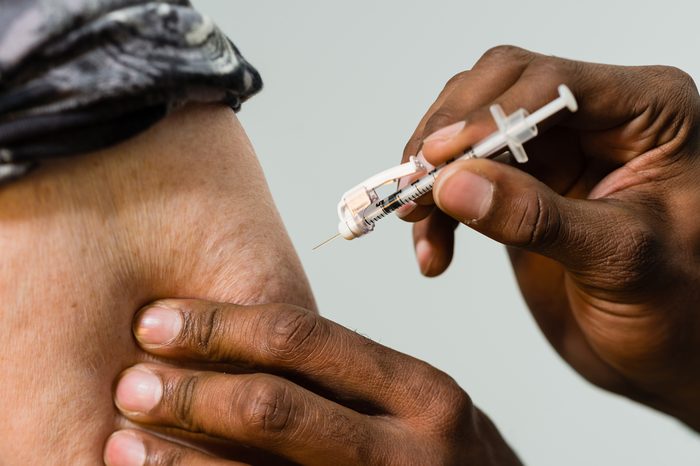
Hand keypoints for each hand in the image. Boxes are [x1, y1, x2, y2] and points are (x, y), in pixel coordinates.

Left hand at [104, 299, 521, 465]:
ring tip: (121, 445)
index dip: (219, 327)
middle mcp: (408, 450)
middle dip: (190, 392)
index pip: (302, 339)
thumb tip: (240, 349)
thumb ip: (353, 383)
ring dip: (179, 461)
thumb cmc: (449, 465)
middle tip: (130, 381)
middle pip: (274, 407)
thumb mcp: (420, 411)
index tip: (158, 320)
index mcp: (423, 394)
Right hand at [400, 45, 699, 427]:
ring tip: (417, 223)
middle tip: (416, 186)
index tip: (440, 159)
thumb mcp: (619, 261)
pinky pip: (461, 175)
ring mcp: (556, 148)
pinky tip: (434, 251)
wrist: (662, 353)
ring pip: (470, 128)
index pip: (554, 83)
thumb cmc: (676, 308)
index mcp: (649, 112)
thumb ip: (538, 218)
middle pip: (499, 88)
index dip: (489, 115)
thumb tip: (455, 184)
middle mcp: (598, 117)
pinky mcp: (522, 182)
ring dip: (433, 175)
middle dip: (449, 138)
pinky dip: (436, 210)